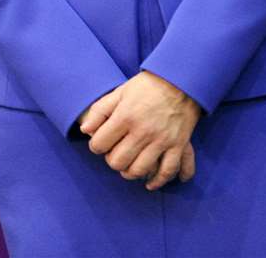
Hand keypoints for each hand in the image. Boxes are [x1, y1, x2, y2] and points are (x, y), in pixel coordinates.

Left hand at [77, 71, 201, 189]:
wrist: (180, 81)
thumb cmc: (146, 86)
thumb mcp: (119, 92)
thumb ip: (99, 111)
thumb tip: (85, 130)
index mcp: (125, 116)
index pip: (100, 144)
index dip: (96, 146)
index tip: (100, 143)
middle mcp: (143, 131)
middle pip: (118, 161)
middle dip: (112, 161)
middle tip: (115, 154)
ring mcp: (162, 140)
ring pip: (140, 170)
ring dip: (130, 172)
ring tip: (128, 167)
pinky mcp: (178, 145)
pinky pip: (168, 171)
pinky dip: (158, 181)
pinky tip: (150, 183)